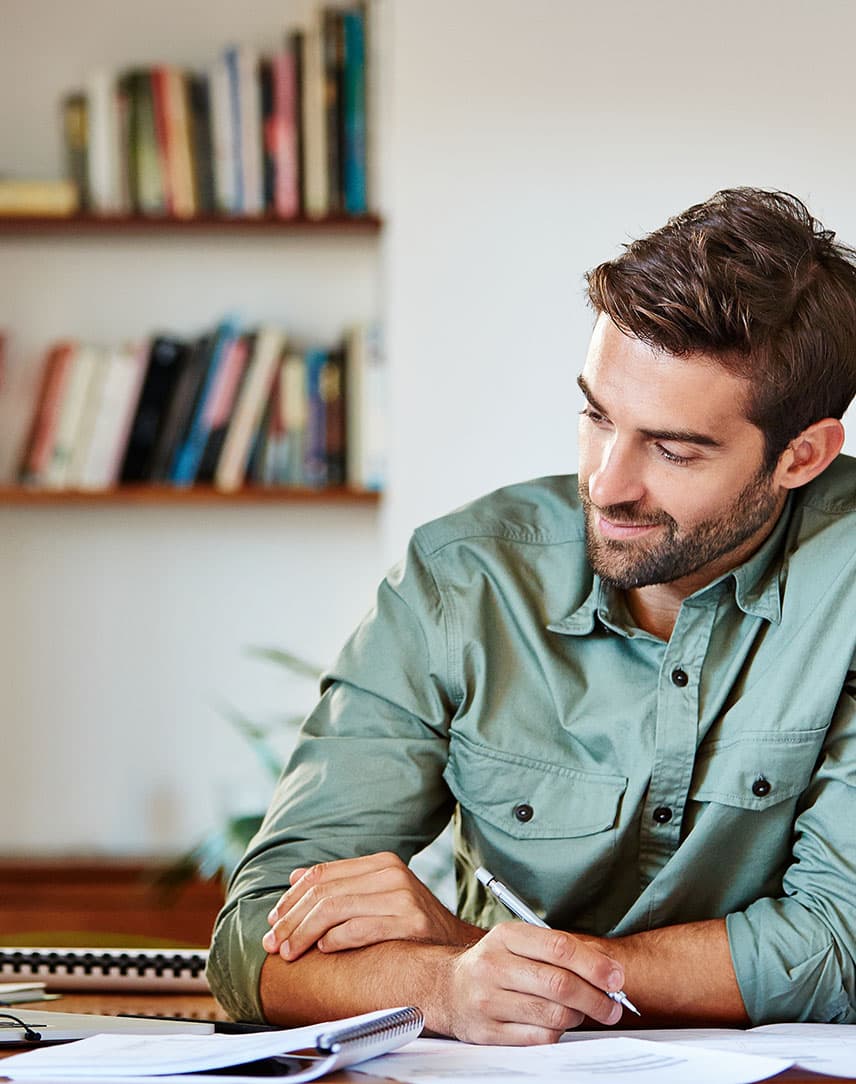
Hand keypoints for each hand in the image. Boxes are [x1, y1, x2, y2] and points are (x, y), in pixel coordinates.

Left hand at [262, 851, 481, 959]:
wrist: (458, 946)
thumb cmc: (412, 925)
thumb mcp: (377, 896)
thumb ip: (340, 885)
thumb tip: (295, 877)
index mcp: (381, 863)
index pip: (322, 874)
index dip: (291, 898)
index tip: (273, 920)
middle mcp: (391, 873)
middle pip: (324, 892)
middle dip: (291, 919)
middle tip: (273, 943)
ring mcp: (403, 896)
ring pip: (335, 908)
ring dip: (304, 933)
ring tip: (289, 953)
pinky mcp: (411, 922)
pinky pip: (360, 927)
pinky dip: (335, 939)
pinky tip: (322, 949)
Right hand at [439, 921, 625, 1044]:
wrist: (447, 988)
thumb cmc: (496, 964)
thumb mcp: (519, 943)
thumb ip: (560, 950)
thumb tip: (609, 969)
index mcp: (506, 936)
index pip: (559, 948)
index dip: (594, 965)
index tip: (616, 978)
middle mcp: (494, 966)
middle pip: (559, 984)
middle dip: (596, 998)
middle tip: (613, 1006)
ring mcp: (488, 1000)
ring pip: (552, 1015)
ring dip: (578, 1017)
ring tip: (583, 1013)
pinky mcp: (487, 1032)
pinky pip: (538, 1038)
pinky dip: (557, 1033)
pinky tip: (557, 1024)